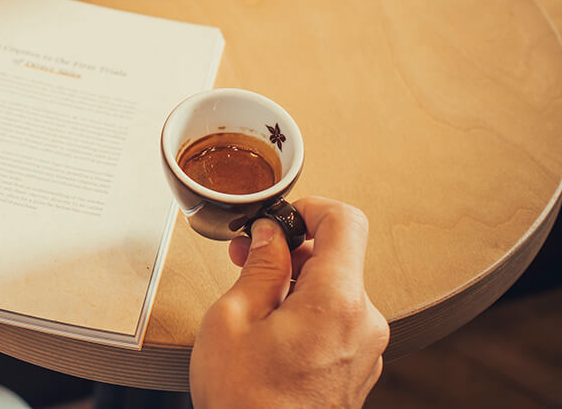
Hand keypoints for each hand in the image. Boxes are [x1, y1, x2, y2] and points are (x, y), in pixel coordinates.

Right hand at [190, 197, 388, 407]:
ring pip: (337, 289)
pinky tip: (271, 330)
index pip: (346, 222)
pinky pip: (339, 320)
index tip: (279, 218)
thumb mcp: (232, 319)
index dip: (309, 209)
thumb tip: (270, 235)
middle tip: (247, 257)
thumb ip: (259, 267)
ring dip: (298, 282)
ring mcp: (367, 348)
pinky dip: (308, 311)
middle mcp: (364, 321)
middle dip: (292, 249)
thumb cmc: (245, 400)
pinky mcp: (359, 369)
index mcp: (336, 300)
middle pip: (339, 256)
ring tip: (253, 301)